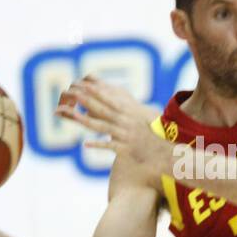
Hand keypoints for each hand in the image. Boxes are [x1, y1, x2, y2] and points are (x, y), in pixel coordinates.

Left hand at [55, 76, 169, 177]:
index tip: (83, 85)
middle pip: (102, 110)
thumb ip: (123, 110)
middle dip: (86, 101)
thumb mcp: (137, 118)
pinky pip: (108, 146)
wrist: (164, 151)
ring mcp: (124, 135)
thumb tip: (109, 102)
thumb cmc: (149, 133)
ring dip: (86, 121)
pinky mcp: (124, 148)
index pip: (108, 100)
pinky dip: (97, 144)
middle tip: (73, 93)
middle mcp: (125, 122)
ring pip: (102, 127)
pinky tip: (85, 144)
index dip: (95, 92)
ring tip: (73, 116)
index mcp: (128, 113)